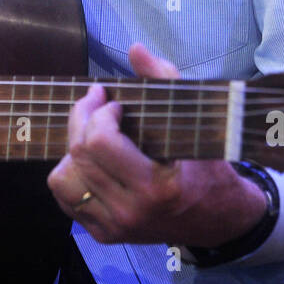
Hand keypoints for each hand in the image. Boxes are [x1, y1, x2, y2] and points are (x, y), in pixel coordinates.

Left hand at [48, 44, 267, 246]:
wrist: (221, 220)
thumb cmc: (210, 169)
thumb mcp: (198, 123)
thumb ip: (166, 80)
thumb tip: (135, 49)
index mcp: (155, 187)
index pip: (98, 143)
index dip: (98, 113)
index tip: (113, 102)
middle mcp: (130, 211)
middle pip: (78, 155)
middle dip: (82, 119)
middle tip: (97, 104)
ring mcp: (115, 226)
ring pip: (63, 179)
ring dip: (73, 150)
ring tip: (93, 137)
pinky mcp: (105, 234)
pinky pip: (66, 199)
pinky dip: (72, 174)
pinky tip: (92, 161)